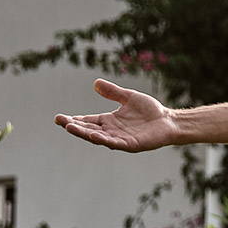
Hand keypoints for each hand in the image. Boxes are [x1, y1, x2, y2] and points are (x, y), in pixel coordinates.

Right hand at [55, 75, 183, 152]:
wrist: (168, 120)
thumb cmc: (150, 110)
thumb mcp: (128, 97)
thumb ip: (113, 92)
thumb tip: (96, 83)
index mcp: (109, 121)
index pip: (87, 121)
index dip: (74, 120)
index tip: (59, 118)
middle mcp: (111, 131)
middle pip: (88, 129)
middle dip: (73, 126)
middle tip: (59, 122)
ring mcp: (120, 139)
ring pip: (97, 137)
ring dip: (84, 133)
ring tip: (70, 128)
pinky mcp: (130, 145)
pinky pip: (114, 143)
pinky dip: (103, 140)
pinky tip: (94, 136)